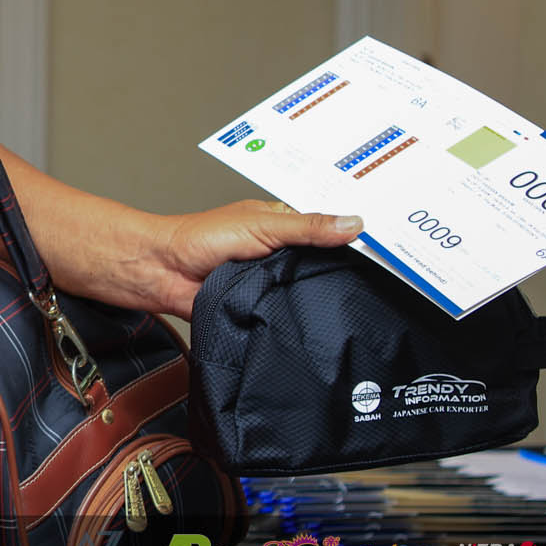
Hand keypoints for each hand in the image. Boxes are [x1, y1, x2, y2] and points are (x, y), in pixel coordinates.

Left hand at [117, 199, 361, 318]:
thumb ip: (308, 227)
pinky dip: (294, 317)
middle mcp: (276, 252)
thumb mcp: (263, 224)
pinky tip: (310, 322)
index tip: (383, 255)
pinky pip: (285, 314)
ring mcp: (268, 281)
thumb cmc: (199, 238)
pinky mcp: (259, 307)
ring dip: (312, 297)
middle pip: (318, 265)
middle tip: (372, 287)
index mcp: (280, 224)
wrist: (162, 272)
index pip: (325, 232)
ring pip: (304, 292)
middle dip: (336, 275)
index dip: (348, 242)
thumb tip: (352, 223)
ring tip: (344, 306)